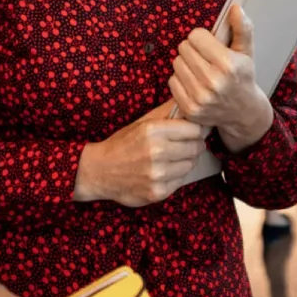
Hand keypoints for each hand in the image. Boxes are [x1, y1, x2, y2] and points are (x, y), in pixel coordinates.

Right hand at [73, 100, 206, 206]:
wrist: (100, 171)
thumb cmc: (124, 143)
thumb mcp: (143, 122)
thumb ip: (168, 111)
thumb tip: (190, 104)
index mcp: (154, 130)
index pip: (195, 130)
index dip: (196, 130)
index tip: (191, 132)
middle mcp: (157, 152)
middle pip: (196, 148)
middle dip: (194, 145)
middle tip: (184, 145)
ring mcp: (158, 174)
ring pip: (190, 165)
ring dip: (186, 161)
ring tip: (171, 158)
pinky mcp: (158, 192)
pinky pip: (180, 181)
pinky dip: (176, 176)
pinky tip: (164, 172)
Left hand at [168, 6, 272, 153]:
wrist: (244, 112)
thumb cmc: (243, 76)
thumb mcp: (246, 51)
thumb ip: (242, 28)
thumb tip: (235, 8)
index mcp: (228, 64)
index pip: (195, 36)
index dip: (202, 38)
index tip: (210, 45)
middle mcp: (213, 81)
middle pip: (184, 48)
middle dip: (193, 49)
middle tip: (205, 58)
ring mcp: (200, 97)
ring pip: (177, 64)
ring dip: (186, 64)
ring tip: (200, 70)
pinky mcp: (190, 109)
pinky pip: (172, 81)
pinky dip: (181, 80)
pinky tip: (194, 83)